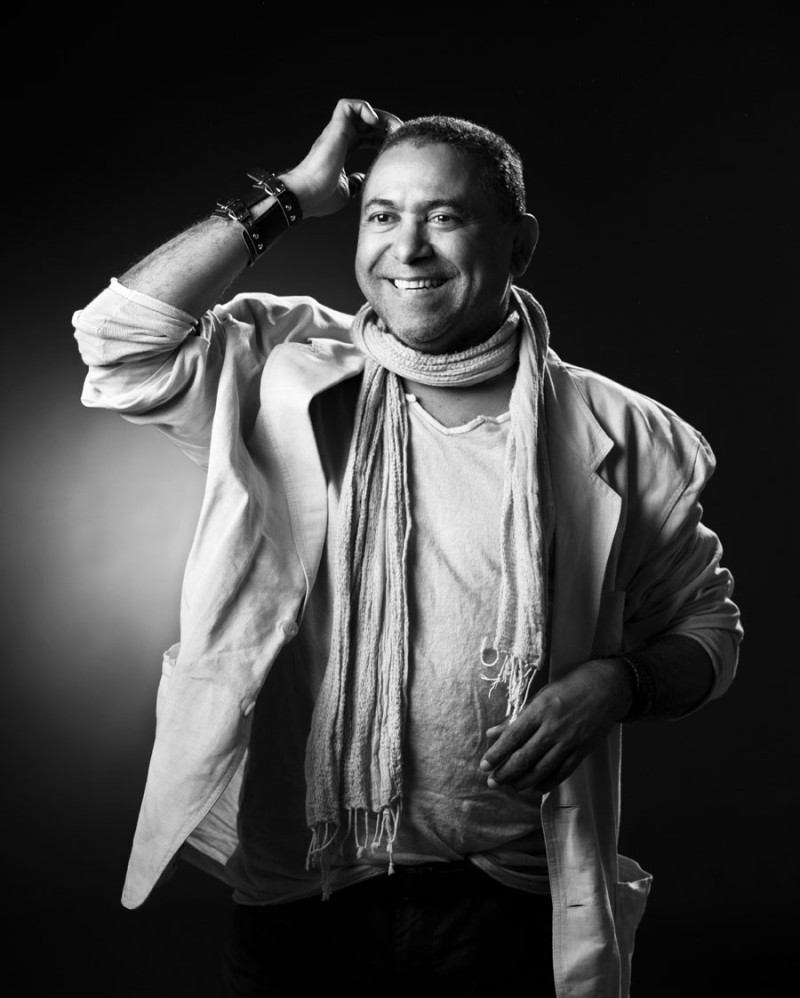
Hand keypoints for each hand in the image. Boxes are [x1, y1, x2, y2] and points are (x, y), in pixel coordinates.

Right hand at [281, 98, 402, 218]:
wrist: (307, 196)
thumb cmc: (322, 197)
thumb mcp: (347, 190)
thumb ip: (356, 182)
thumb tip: (362, 179)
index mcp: (342, 151)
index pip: (365, 137)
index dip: (381, 138)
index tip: (394, 146)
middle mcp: (339, 138)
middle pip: (366, 123)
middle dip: (386, 126)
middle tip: (401, 134)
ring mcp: (336, 132)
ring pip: (359, 110)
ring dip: (379, 115)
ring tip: (392, 127)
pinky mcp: (334, 128)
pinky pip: (348, 105)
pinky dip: (363, 108)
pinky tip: (374, 123)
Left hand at [479, 658, 631, 793]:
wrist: (606, 688)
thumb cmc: (569, 687)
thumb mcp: (540, 696)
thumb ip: (516, 718)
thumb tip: (492, 733)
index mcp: (540, 710)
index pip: (513, 737)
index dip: (497, 754)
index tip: (484, 766)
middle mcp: (553, 728)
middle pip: (525, 757)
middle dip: (505, 773)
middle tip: (492, 782)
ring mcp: (569, 741)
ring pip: (542, 769)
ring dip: (523, 781)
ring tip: (511, 786)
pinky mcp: (582, 750)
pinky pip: (562, 772)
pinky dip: (548, 782)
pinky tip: (536, 787)